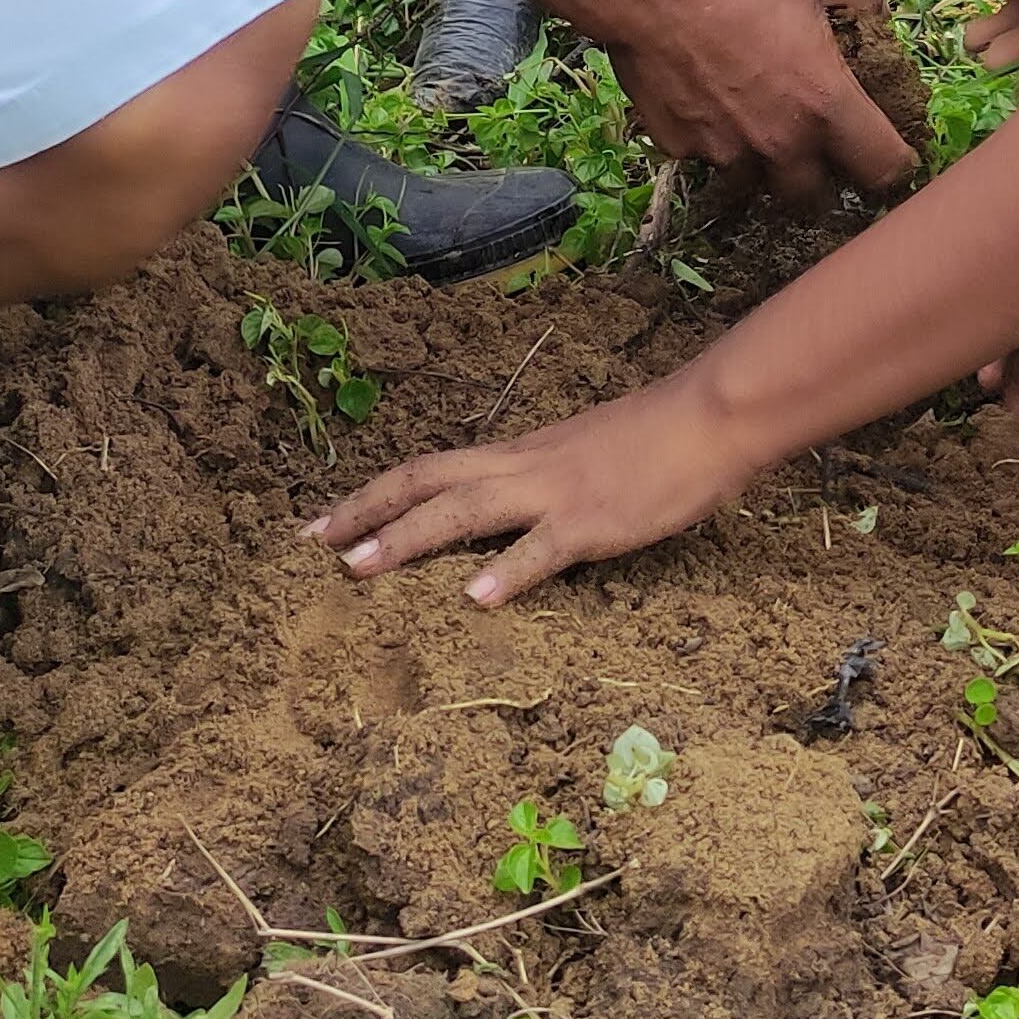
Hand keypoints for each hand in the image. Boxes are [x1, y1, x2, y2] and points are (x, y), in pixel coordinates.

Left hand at [311, 376, 752, 605]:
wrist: (708, 418)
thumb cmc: (654, 437)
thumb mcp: (581, 452)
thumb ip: (540, 480)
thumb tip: (508, 510)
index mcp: (518, 454)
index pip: (430, 469)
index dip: (374, 494)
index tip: (324, 522)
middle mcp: (522, 467)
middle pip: (428, 482)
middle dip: (365, 512)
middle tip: (311, 545)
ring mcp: (555, 493)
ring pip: (465, 511)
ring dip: (408, 538)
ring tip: (359, 568)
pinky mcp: (593, 521)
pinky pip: (543, 549)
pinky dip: (507, 572)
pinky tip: (476, 600)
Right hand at [571, 0, 910, 201]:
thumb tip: (874, 14)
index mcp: (824, 105)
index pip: (884, 169)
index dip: (897, 165)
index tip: (892, 153)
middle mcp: (778, 144)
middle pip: (816, 199)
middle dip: (825, 179)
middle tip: (822, 146)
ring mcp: (724, 152)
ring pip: (758, 183)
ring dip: (768, 164)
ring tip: (762, 123)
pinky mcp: (678, 147)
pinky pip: (709, 157)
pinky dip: (718, 141)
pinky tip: (711, 101)